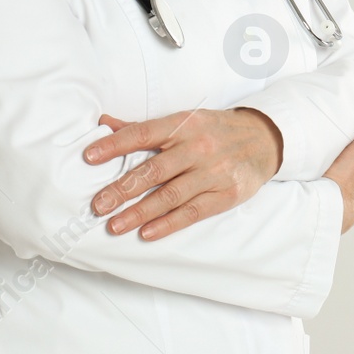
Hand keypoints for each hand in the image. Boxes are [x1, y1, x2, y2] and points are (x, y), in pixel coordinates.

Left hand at [83, 107, 283, 238]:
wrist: (264, 139)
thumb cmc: (215, 130)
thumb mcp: (184, 121)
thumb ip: (143, 127)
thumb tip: (104, 123)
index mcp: (183, 125)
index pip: (143, 133)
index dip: (115, 145)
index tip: (89, 157)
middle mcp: (197, 147)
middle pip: (153, 170)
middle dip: (122, 189)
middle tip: (97, 204)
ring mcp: (213, 172)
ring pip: (170, 195)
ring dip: (139, 212)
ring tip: (114, 225)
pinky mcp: (225, 194)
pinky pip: (193, 212)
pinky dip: (168, 224)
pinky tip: (147, 233)